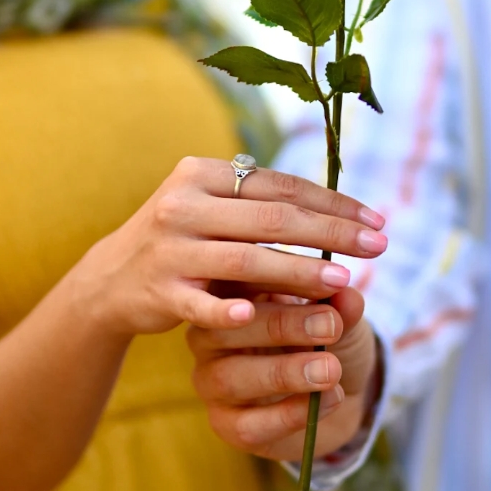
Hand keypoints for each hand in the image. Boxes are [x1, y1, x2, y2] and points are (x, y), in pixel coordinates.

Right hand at [70, 157, 387, 336]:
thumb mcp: (214, 207)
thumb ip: (261, 202)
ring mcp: (169, 248)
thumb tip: (338, 206)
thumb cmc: (184, 238)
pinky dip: (226, 308)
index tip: (377, 219)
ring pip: (244, 258)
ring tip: (343, 281)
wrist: (112, 277)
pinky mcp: (158, 291)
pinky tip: (254, 316)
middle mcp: (184, 204)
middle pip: (271, 218)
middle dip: (331, 233)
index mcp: (204, 174)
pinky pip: (199, 302)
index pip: (281, 185)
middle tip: (378, 245)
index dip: (333, 202)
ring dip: (297, 271)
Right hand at [187, 288, 379, 460]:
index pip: (238, 279)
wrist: (342, 389)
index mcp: (230, 293)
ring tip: (330, 370)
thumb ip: (340, 305)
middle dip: (280, 326)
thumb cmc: (328, 336)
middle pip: (224, 329)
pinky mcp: (226, 424)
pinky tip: (330, 399)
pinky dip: (291, 413)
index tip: (322, 279)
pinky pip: (248, 424)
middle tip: (329, 326)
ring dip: (285, 373)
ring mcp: (211, 381)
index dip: (277, 278)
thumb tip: (345, 294)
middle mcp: (209, 334)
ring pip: (230, 379)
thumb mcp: (341, 314)